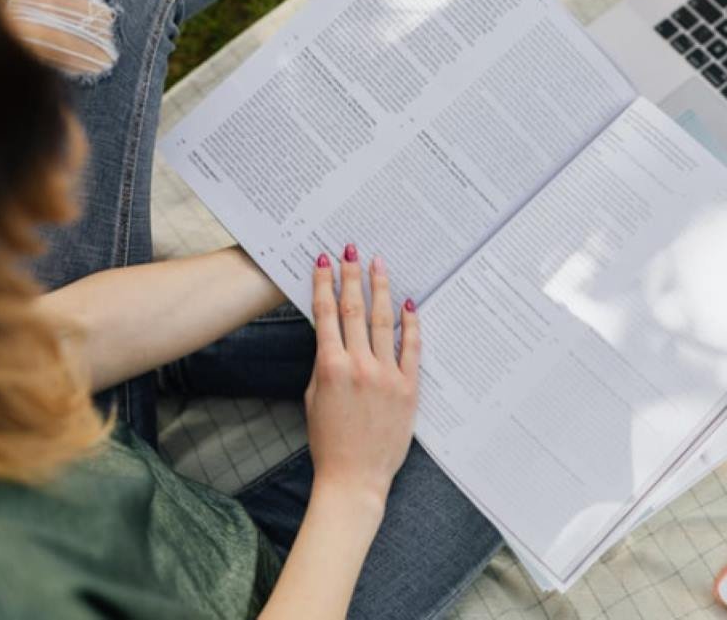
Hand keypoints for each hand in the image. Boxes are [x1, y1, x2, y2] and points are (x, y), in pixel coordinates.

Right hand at [305, 244, 418, 513]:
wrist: (354, 477)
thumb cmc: (329, 441)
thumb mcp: (315, 398)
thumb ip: (325, 364)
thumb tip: (333, 335)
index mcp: (330, 367)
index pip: (327, 315)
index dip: (323, 285)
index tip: (322, 261)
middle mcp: (359, 366)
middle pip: (355, 310)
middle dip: (351, 276)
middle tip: (350, 249)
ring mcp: (386, 375)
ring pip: (383, 322)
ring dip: (380, 289)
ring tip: (377, 264)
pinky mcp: (409, 387)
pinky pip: (411, 348)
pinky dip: (410, 324)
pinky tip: (409, 303)